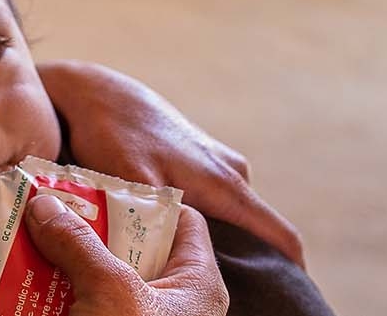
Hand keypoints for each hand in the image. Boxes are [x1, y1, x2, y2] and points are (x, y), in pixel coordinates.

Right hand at [24, 195, 227, 315]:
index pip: (182, 220)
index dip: (142, 198)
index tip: (95, 185)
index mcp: (198, 284)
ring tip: (26, 240)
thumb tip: (45, 202)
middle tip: (48, 210)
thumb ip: (80, 243)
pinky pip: (82, 309)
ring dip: (63, 262)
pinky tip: (22, 282)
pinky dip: (54, 297)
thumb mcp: (111, 292)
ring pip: (100, 280)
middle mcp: (173, 303)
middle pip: (131, 248)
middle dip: (87, 229)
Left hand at [38, 59, 305, 267]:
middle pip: (253, 232)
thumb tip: (172, 254)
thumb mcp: (134, 180)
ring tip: (180, 266)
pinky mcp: (196, 160)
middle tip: (207, 287)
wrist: (97, 92)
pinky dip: (194, 220)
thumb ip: (159, 215)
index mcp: (227, 184)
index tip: (285, 299)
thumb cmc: (115, 132)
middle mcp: (231, 173)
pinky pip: (208, 200)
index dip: (289, 272)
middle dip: (241, 262)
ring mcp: (215, 165)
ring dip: (211, 240)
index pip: (281, 236)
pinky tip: (163, 234)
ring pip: (226, 216)